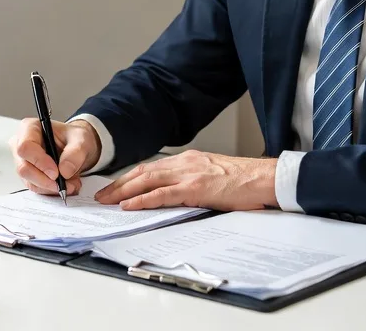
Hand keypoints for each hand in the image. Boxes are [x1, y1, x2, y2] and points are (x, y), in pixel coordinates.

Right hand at [10, 117, 100, 195]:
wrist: (78, 147)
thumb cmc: (74, 138)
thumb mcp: (81, 139)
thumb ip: (76, 152)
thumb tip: (64, 170)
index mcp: (30, 128)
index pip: (25, 147)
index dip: (39, 162)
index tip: (56, 173)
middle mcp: (21, 144)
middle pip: (24, 168)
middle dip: (46, 180)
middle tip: (65, 183)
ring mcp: (23, 161)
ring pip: (30, 181)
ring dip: (51, 187)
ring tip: (71, 183)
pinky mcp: (29, 175)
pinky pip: (36, 187)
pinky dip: (51, 190)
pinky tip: (65, 185)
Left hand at [95, 150, 277, 210]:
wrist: (263, 177)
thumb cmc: (243, 181)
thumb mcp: (212, 176)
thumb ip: (192, 182)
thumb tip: (177, 196)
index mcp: (188, 160)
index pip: (151, 168)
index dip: (130, 178)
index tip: (115, 186)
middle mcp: (184, 163)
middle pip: (143, 172)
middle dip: (120, 184)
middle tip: (102, 195)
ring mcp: (188, 174)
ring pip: (147, 181)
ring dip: (124, 191)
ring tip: (108, 201)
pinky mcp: (195, 188)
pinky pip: (162, 194)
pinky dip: (142, 200)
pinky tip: (129, 205)